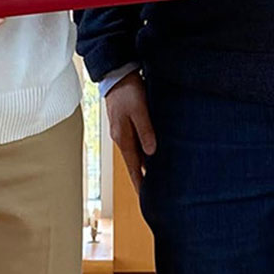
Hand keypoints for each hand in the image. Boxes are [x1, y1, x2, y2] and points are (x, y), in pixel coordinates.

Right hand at [104, 72, 157, 193]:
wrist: (117, 73)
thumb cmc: (128, 90)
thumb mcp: (139, 110)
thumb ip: (145, 130)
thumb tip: (151, 152)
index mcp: (123, 137)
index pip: (133, 167)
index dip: (140, 183)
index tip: (146, 199)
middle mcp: (122, 137)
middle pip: (134, 163)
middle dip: (142, 178)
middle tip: (154, 194)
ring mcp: (123, 130)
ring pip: (136, 153)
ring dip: (144, 165)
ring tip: (156, 178)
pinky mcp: (127, 122)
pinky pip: (137, 142)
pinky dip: (143, 151)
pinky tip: (151, 153)